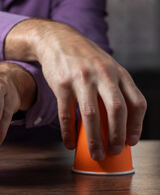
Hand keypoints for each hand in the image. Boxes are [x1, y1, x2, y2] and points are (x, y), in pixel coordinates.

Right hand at [5, 19, 146, 160]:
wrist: (57, 40)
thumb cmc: (84, 58)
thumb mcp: (106, 67)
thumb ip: (114, 88)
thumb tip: (117, 122)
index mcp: (118, 72)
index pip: (136, 101)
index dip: (136, 125)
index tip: (132, 141)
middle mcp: (102, 75)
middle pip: (116, 109)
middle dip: (117, 135)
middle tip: (114, 151)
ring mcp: (81, 79)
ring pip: (91, 115)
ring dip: (94, 139)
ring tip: (95, 154)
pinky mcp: (61, 85)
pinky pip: (66, 114)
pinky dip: (68, 132)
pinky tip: (69, 143)